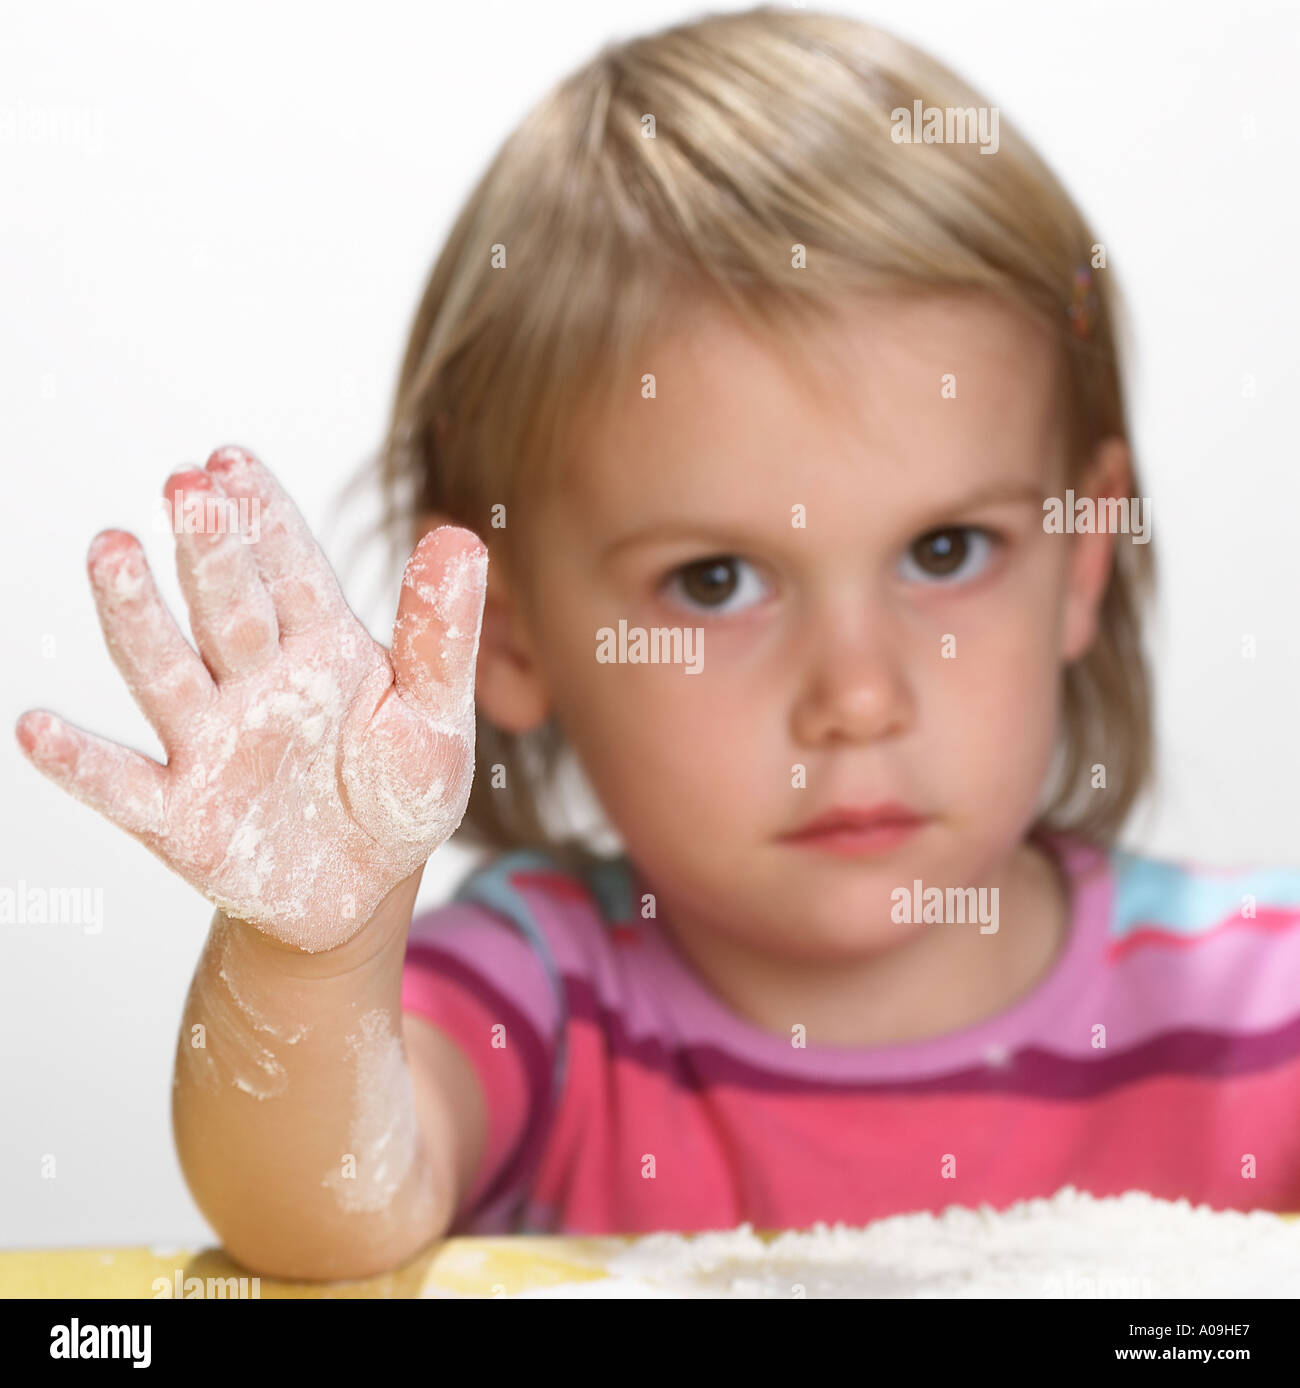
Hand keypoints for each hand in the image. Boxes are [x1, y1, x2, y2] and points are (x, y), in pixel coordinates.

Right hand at [15, 445, 486, 951]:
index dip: (262, 514)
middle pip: (225, 606)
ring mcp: (209, 743)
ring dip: (137, 616)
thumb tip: (459, 535)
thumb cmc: (399, 790)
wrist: (365, 887)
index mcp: (319, 646)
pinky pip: (123, 785)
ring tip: (110, 550)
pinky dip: (81, 763)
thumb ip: (442, 635)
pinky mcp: (177, 815)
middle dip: (208, 547)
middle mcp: (254, 681)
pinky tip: (37, 728)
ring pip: (166, 671)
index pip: (288, 566)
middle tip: (185, 486)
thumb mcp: (436, 715)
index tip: (230, 460)